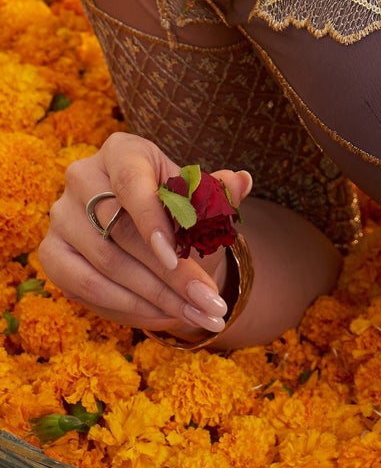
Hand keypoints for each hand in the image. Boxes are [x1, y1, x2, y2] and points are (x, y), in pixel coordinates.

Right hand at [37, 134, 253, 338]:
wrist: (154, 237)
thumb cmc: (181, 211)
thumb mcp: (203, 201)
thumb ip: (218, 195)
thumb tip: (241, 180)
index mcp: (122, 150)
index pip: (130, 181)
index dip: (152, 220)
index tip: (176, 256)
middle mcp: (82, 176)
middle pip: (120, 231)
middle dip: (170, 274)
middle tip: (210, 302)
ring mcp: (61, 217)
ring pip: (105, 265)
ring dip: (156, 297)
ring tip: (199, 315)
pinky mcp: (51, 254)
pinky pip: (83, 287)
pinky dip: (127, 306)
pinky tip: (164, 316)